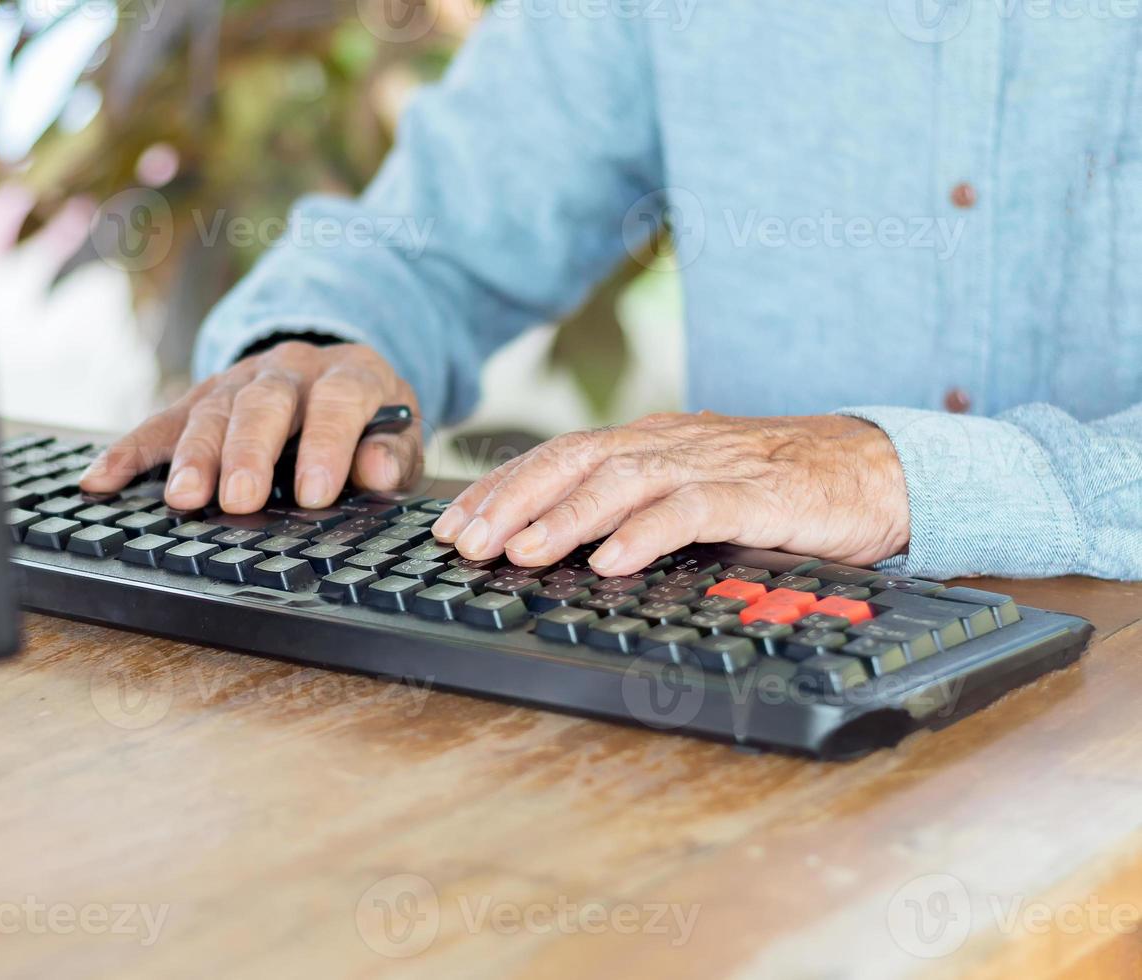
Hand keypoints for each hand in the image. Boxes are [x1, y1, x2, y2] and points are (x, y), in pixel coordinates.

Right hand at [80, 341, 422, 512]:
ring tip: (183, 499)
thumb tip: (377, 471)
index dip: (325, 444)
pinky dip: (129, 453)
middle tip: (239, 497)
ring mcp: (238, 381)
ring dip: (193, 456)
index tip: (315, 492)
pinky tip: (102, 482)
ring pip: (211, 411)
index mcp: (348, 374)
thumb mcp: (399, 433)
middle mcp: (288, 370)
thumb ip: (392, 454)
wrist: (338, 378)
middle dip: (248, 451)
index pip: (337, 400)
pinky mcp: (199, 401)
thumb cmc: (370, 421)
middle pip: (263, 403)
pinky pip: (159, 424)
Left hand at [431, 413, 909, 575]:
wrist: (881, 472)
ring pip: (621, 481)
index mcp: (651, 442)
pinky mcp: (759, 494)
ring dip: (563, 517)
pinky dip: (645, 533)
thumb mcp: (693, 492)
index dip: (501, 488)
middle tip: (466, 542)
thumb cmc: (781, 489)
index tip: (453, 526)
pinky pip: (692, 509)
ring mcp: (714, 465)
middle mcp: (671, 444)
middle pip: (574, 460)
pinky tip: (610, 560)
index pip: (557, 456)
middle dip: (512, 501)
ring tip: (519, 552)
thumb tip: (554, 547)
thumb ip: (634, 508)